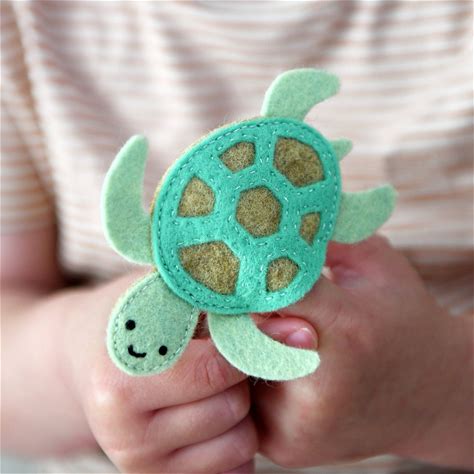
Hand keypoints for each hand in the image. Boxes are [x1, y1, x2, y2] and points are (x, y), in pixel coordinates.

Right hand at [64, 274, 256, 472]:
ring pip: (240, 442)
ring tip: (213, 380)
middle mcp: (125, 434)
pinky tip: (211, 408)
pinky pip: (233, 468)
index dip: (250, 342)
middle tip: (221, 351)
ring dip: (240, 407)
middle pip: (232, 406)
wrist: (84, 356)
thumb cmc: (129, 316)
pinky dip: (234, 437)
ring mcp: (140, 464)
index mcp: (121, 381)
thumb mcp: (160, 291)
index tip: (270, 325)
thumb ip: (215, 298)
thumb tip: (289, 323)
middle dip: (239, 374)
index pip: (216, 369)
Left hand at [254, 236, 472, 468]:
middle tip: (233, 284)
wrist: (433, 397)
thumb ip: (330, 237)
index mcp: (347, 330)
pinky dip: (247, 372)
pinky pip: (244, 396)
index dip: (252, 268)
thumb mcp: (380, 266)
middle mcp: (319, 388)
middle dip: (239, 306)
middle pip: (243, 331)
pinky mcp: (285, 446)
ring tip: (257, 322)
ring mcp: (298, 425)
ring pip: (235, 366)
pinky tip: (269, 358)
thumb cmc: (405, 321)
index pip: (274, 288)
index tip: (238, 252)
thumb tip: (276, 216)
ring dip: (239, 340)